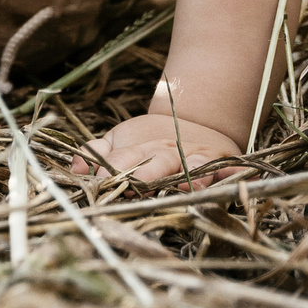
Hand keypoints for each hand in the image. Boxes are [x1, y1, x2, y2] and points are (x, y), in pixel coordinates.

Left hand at [76, 113, 242, 183]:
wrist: (196, 122)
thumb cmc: (150, 142)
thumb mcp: (120, 141)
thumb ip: (96, 153)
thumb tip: (73, 167)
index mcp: (141, 150)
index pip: (124, 159)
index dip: (113, 169)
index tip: (101, 181)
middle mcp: (169, 153)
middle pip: (157, 163)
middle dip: (147, 174)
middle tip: (136, 185)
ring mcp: (196, 157)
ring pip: (193, 165)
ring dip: (190, 174)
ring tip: (184, 184)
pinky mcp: (224, 162)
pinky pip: (231, 168)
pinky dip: (234, 174)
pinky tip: (232, 180)